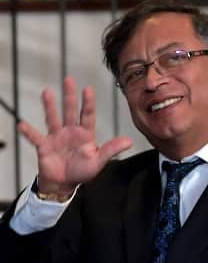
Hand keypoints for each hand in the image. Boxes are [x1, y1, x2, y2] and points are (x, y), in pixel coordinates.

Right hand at [17, 77, 133, 197]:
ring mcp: (56, 137)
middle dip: (70, 96)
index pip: (88, 115)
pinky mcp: (44, 146)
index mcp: (85, 134)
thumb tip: (130, 141)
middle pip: (70, 111)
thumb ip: (111, 149)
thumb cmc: (82, 171)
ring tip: (47, 92)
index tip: (88, 88)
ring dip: (50, 106)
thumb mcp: (98, 161)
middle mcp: (70, 132)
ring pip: (53, 118)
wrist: (64, 183)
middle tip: (69, 79)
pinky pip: (35, 137)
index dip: (88, 103)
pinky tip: (23, 125)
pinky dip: (29, 132)